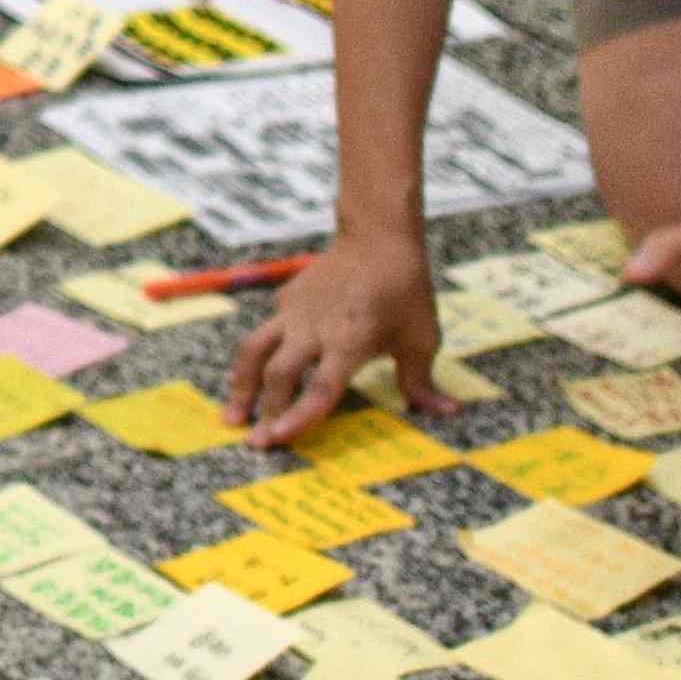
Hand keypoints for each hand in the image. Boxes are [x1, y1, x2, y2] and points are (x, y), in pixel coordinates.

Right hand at [221, 234, 444, 445]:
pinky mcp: (286, 299)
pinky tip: (256, 376)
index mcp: (349, 341)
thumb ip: (423, 381)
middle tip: (256, 442)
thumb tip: (448, 412)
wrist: (377, 237)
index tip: (278, 438)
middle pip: (277, 374)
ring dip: (241, 386)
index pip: (320, 387)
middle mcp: (314, 328)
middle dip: (264, 411)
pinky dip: (258, 358)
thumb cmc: (406, 290)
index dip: (299, 416)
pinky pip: (266, 332)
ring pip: (254, 350)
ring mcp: (294, 311)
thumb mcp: (422, 337)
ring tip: (232, 416)